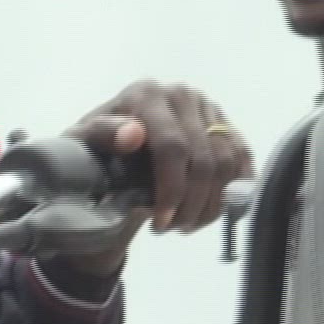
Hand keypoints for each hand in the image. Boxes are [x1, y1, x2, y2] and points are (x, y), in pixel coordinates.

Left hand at [59, 80, 254, 274]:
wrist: (112, 148)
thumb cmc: (92, 148)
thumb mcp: (82, 144)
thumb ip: (103, 135)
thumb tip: (132, 135)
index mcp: (146, 94)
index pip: (172, 147)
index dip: (172, 190)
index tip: (161, 222)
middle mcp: (182, 94)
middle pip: (204, 159)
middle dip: (192, 204)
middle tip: (172, 229)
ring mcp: (207, 107)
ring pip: (227, 163)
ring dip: (211, 203)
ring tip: (186, 224)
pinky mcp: (224, 122)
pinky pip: (242, 158)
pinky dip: (233, 189)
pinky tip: (215, 211)